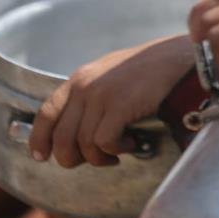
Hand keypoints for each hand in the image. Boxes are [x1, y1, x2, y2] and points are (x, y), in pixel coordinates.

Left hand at [28, 35, 194, 167]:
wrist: (178, 58)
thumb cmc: (150, 70)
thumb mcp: (110, 76)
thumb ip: (91, 97)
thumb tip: (78, 129)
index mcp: (79, 79)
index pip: (46, 112)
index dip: (39, 139)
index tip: (40, 156)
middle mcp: (85, 86)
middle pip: (62, 138)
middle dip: (73, 158)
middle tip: (96, 159)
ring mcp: (101, 95)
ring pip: (83, 144)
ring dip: (101, 156)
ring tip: (119, 150)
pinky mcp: (119, 106)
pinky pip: (104, 142)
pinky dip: (117, 149)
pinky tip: (132, 142)